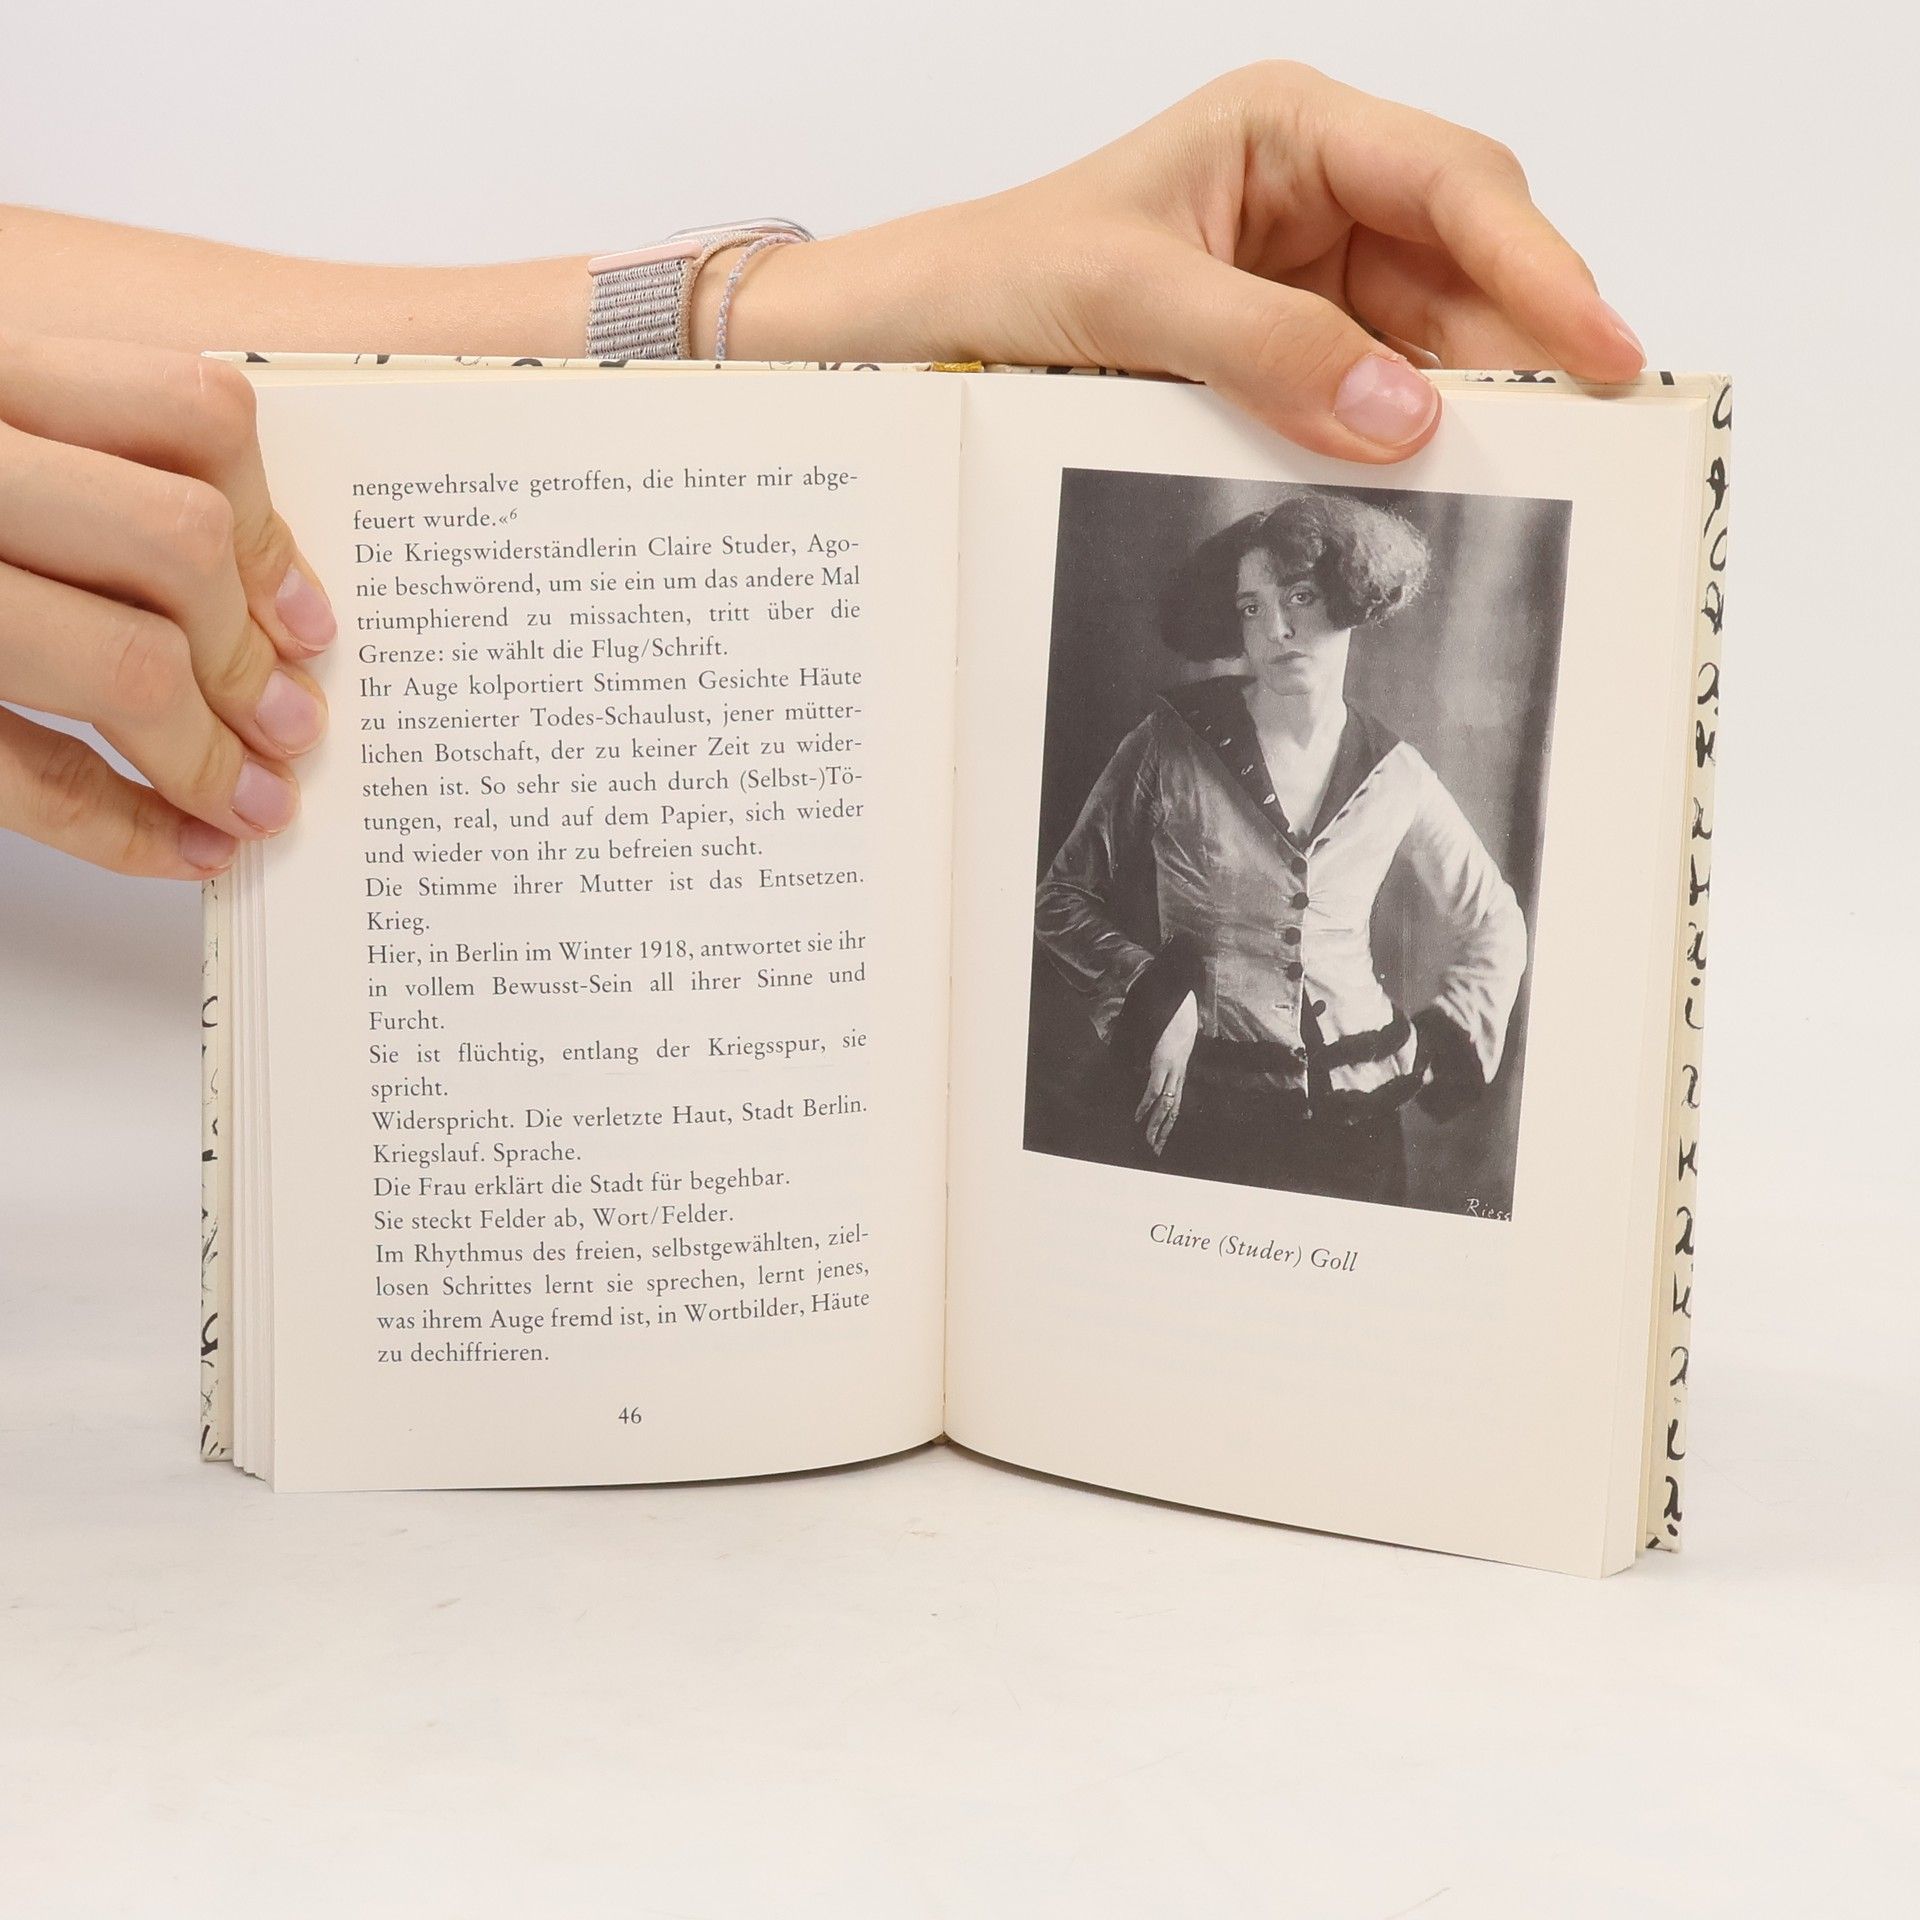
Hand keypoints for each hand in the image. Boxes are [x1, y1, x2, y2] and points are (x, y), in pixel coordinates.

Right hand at [0, 331, 333, 877]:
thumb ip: (76, 463)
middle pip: (176, 543)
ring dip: (208, 753)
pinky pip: (22, 777)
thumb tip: (265, 595)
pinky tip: (184, 851)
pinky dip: (125, 830)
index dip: (271, 531)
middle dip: (250, 655)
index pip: (191, 411)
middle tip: (290, 724)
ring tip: (254, 800)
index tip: (306, 617)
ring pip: (119, 661)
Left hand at [728, 62, 1644, 461]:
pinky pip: (1376, 393)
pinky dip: (1401, 441)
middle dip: (1520, 348)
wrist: (911, 336)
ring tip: (1512, 483)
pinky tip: (1422, 490)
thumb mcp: (1131, 304)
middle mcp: (1319, 195)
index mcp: (1293, 131)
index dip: (1543, 266)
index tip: (1605, 352)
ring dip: (1467, 408)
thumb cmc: (1000, 277)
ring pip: (1434, 339)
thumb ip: (1271, 352)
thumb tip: (1407, 419)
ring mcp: (1310, 279)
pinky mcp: (1287, 354)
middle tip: (1577, 446)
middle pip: (1469, 263)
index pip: (1456, 182)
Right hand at [1134, 990, 1199, 1156]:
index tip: (1163, 1135)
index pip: (1177, 1099)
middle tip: (1157, 1149)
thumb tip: (1155, 1048)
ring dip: (1156, 1124)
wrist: (1181, 995)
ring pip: (1166, 1104)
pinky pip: (1155, 1088)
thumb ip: (1165, 1043)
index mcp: (1180, 1066)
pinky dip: (1146, 1105)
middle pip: (1173, 1108)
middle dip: (1164, 1130)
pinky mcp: (1163, 1060)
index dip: (1170, 1118)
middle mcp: (1178, 1070)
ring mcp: (1171, 1066)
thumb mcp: (1173, 1032)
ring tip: (1150, 1142)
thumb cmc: (1176, 1009)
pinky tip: (1139, 1117)